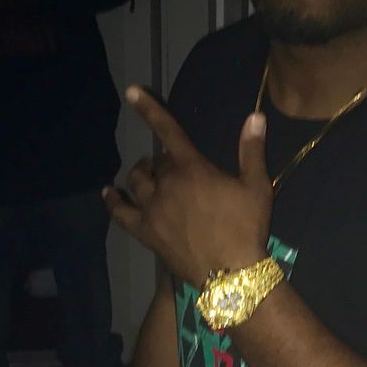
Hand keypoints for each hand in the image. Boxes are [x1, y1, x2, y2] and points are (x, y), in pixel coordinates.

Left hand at [104, 87, 272, 286]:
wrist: (231, 275)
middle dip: (163, 161)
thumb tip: (256, 116)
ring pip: (135, 181)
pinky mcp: (145, 232)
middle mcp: (166, 184)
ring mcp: (152, 209)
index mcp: (192, 169)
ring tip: (149, 178)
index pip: (167, 131)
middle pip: (155, 162)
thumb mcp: (257, 187)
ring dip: (141, 175)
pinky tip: (109, 194)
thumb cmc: (247, 229)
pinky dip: (113, 200)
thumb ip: (252, 150)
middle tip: (177, 170)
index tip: (131, 91)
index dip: (149, 109)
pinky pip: (120, 213)